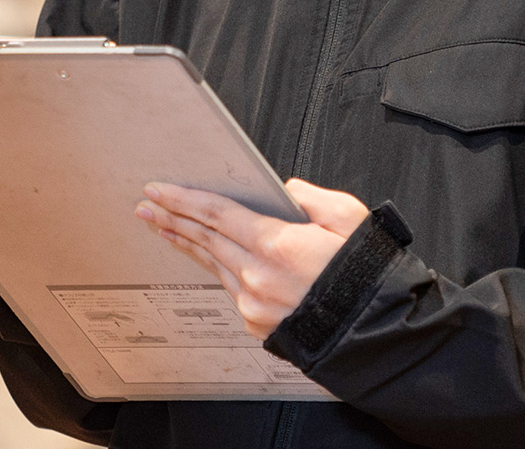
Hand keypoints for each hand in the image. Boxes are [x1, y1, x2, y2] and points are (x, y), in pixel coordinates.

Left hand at [133, 179, 370, 338]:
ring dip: (187, 243)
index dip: (183, 199)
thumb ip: (311, 197)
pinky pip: (231, 288)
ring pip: (213, 265)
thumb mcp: (348, 218)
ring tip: (165, 228)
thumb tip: (286, 190)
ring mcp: (254, 303)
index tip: (159, 190)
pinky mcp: (258, 324)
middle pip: (205, 239)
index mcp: (276, 244)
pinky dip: (217, 269)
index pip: (216, 213)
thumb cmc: (366, 277)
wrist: (377, 334)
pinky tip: (206, 258)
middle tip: (147, 206)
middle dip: (172, 219)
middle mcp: (257, 276)